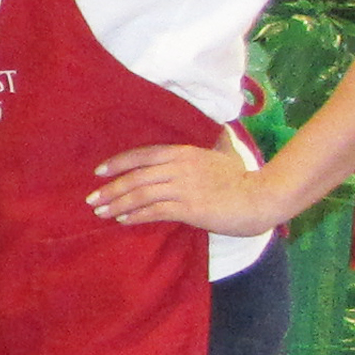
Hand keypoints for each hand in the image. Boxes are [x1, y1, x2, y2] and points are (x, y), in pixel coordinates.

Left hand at [89, 136, 293, 237]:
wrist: (263, 196)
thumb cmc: (243, 178)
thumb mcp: (221, 154)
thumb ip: (204, 147)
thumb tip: (206, 134)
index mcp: (185, 152)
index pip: (143, 154)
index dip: (119, 162)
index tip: (98, 171)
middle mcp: (180, 167)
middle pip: (136, 176)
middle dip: (110, 188)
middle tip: (91, 199)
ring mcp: (184, 188)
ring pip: (141, 194)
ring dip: (117, 204)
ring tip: (101, 212)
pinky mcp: (189, 209)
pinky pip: (154, 211)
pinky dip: (135, 216)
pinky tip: (123, 220)